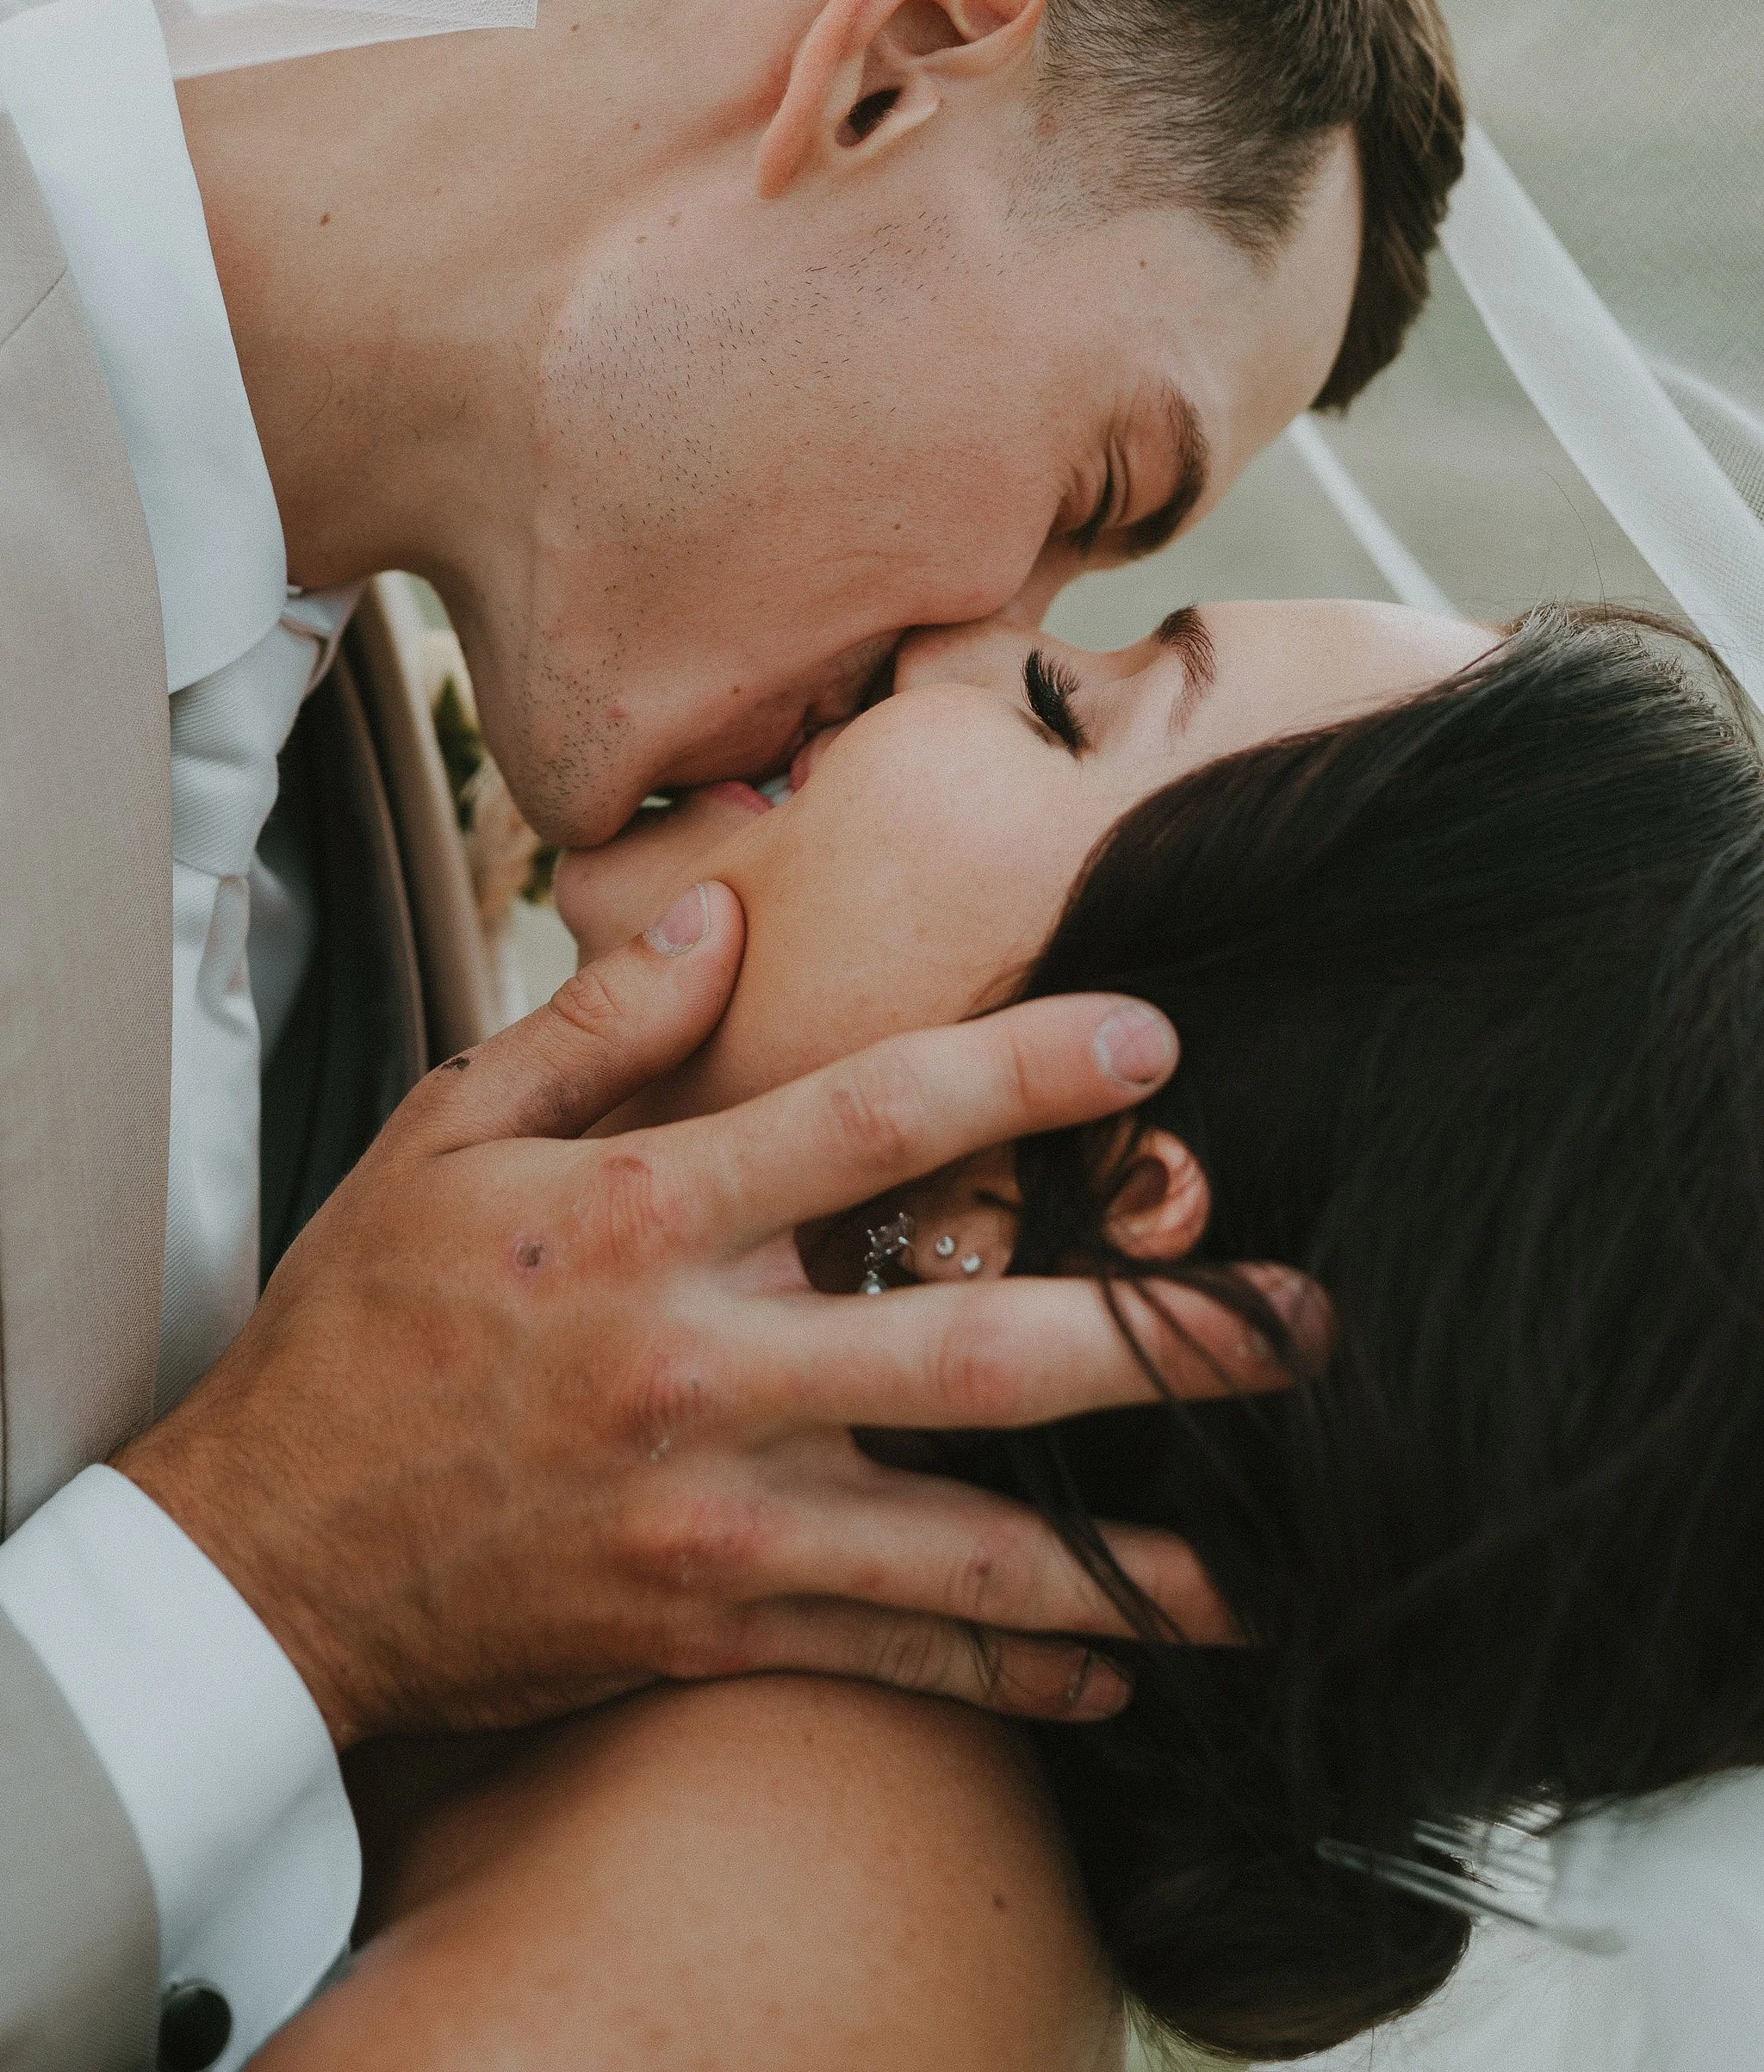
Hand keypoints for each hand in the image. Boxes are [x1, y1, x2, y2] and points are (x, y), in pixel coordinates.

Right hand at [118, 882, 1300, 1746]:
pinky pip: (890, 1656)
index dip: (1022, 1073)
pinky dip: (1010, 1670)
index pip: (868, 1124)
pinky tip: (1119, 1674)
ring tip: (1270, 1569)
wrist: (264, 1559)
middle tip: (1301, 1322)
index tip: (1153, 1039)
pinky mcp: (707, 1626)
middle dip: (1154, 1338)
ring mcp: (712, 1516)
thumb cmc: (361, 1326)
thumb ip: (597, 1023)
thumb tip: (730, 919)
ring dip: (1130, 1557)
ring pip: (963, 1541)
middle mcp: (700, 1370)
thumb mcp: (446, 1134)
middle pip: (969, 1349)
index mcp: (640, 1220)